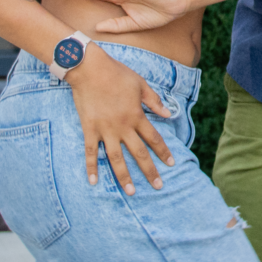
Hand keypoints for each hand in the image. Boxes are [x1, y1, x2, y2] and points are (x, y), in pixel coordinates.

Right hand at [66, 44, 174, 193]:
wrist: (90, 69)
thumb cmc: (117, 74)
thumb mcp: (141, 84)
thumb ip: (154, 101)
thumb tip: (168, 113)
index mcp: (137, 115)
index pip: (154, 138)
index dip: (163, 152)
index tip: (171, 164)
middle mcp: (123, 126)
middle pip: (139, 153)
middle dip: (150, 171)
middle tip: (158, 186)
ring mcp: (105, 130)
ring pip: (116, 158)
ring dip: (124, 176)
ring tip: (132, 192)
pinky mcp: (89, 129)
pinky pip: (90, 152)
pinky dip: (91, 167)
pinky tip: (93, 182)